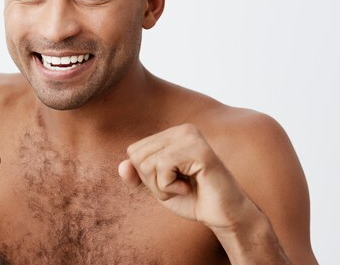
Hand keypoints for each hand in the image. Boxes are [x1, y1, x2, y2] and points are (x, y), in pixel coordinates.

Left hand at [118, 123, 251, 230]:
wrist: (224, 217)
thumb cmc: (192, 199)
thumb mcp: (157, 187)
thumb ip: (137, 175)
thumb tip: (122, 166)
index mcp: (172, 133)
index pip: (134, 152)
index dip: (146, 176)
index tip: (172, 181)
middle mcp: (183, 129)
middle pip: (138, 157)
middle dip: (153, 181)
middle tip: (179, 186)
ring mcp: (192, 137)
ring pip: (148, 163)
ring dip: (162, 186)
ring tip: (185, 186)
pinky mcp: (199, 150)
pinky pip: (163, 168)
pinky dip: (171, 186)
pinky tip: (191, 186)